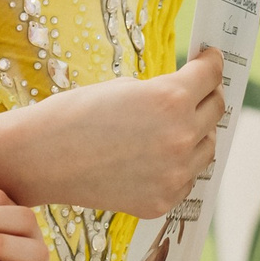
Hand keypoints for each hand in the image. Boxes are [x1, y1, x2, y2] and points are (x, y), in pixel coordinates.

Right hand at [8, 47, 225, 216]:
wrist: (44, 159)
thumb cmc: (78, 114)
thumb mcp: (128, 88)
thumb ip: (166, 92)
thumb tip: (191, 97)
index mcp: (171, 98)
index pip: (211, 75)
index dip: (212, 63)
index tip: (211, 60)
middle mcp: (181, 136)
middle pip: (215, 110)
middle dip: (206, 96)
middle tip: (194, 91)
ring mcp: (175, 173)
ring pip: (207, 147)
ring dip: (196, 134)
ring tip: (168, 129)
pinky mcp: (163, 200)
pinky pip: (186, 178)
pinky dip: (177, 166)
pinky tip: (151, 158)